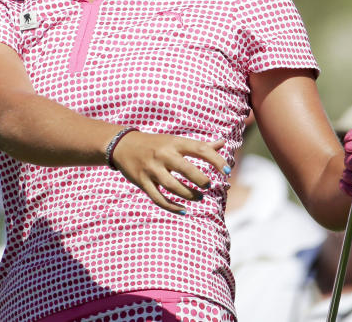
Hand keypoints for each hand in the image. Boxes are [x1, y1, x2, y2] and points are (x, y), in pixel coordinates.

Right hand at [111, 131, 228, 212]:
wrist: (123, 145)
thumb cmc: (157, 144)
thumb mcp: (176, 141)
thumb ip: (200, 145)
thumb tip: (223, 143)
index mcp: (175, 143)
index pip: (200, 149)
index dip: (216, 160)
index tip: (227, 170)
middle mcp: (163, 155)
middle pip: (186, 169)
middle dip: (200, 180)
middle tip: (208, 185)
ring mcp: (152, 169)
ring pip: (172, 186)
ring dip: (188, 195)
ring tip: (199, 198)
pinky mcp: (142, 182)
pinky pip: (158, 198)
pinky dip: (171, 206)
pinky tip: (183, 210)